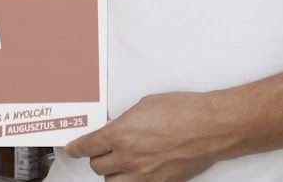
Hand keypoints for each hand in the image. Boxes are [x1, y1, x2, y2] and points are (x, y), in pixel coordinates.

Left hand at [63, 92, 224, 180]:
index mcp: (120, 135)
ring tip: (119, 165)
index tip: (72, 149)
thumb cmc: (184, 111)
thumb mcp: (145, 106)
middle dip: (97, 158)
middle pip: (98, 167)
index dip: (76, 148)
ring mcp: (144, 175)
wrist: (210, 127)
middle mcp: (128, 158)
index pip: (87, 147)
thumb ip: (126, 121)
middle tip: (102, 151)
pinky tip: (137, 174)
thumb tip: (120, 128)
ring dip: (112, 174)